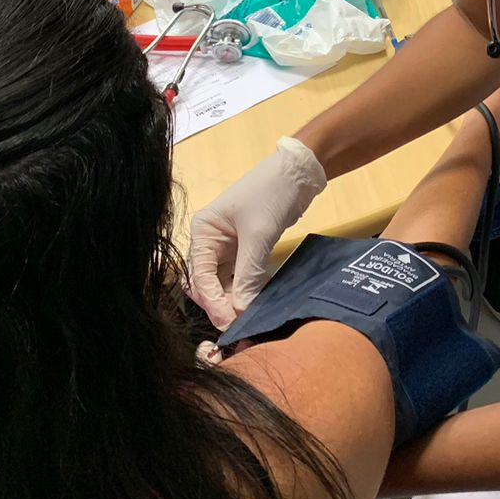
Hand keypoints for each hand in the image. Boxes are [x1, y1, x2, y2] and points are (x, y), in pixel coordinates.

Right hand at [188, 138, 328, 327]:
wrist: (299, 173)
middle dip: (219, 305)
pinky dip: (245, 292)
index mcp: (203, 231)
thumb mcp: (259, 235)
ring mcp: (226, 247)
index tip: (229, 322)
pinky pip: (238, 279)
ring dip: (232, 301)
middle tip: (238, 325)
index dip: (212, 302)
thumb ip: (248, 275)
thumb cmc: (272, 194)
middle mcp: (209, 241)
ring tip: (248, 318)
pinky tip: (257, 302)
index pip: (200, 275)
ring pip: (222, 284)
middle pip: (206, 283)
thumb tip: (241, 311)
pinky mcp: (243, 251)